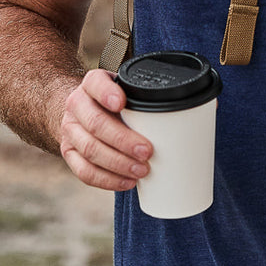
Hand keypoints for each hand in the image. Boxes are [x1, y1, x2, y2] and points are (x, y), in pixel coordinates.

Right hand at [57, 68, 153, 190]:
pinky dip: (107, 179)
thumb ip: (148, 95)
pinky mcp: (68, 152)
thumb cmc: (115, 100)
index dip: (107, 93)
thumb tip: (197, 109)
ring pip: (89, 149)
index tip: (122, 103)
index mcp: (92, 83)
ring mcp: (70, 129)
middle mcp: (77, 104)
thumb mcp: (126, 88)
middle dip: (123, 140)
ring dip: (118, 163)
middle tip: (147, 151)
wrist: (83, 110)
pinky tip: (127, 181)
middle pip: (96, 123)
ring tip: (142, 171)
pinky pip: (84, 171)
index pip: (95, 83)